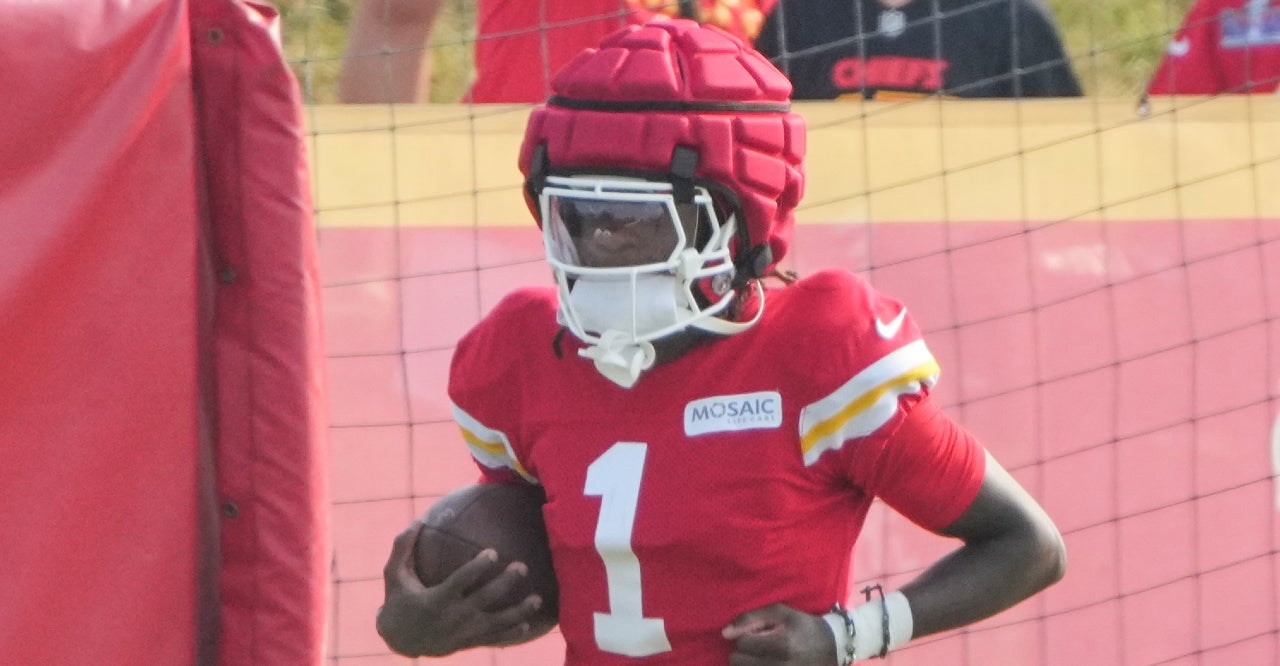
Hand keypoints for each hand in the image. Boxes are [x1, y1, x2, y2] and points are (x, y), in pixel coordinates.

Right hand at [375, 520, 545, 656]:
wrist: (400, 641)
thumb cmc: (399, 599)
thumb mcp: (394, 574)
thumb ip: (403, 547)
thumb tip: (418, 519)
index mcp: (435, 599)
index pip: (460, 582)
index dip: (476, 568)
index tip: (493, 551)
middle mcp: (452, 618)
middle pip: (484, 600)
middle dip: (504, 584)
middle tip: (522, 566)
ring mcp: (462, 633)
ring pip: (495, 623)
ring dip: (518, 612)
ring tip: (538, 599)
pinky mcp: (468, 643)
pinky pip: (493, 639)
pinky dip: (510, 634)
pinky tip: (528, 625)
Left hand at [722, 603, 837, 665]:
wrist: (834, 647)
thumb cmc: (804, 627)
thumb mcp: (781, 613)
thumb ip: (751, 617)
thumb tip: (724, 633)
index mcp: (783, 645)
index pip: (743, 643)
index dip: (747, 635)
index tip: (759, 633)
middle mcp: (782, 665)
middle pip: (738, 662)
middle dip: (744, 651)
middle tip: (759, 646)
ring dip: (747, 663)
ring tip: (762, 656)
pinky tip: (764, 661)